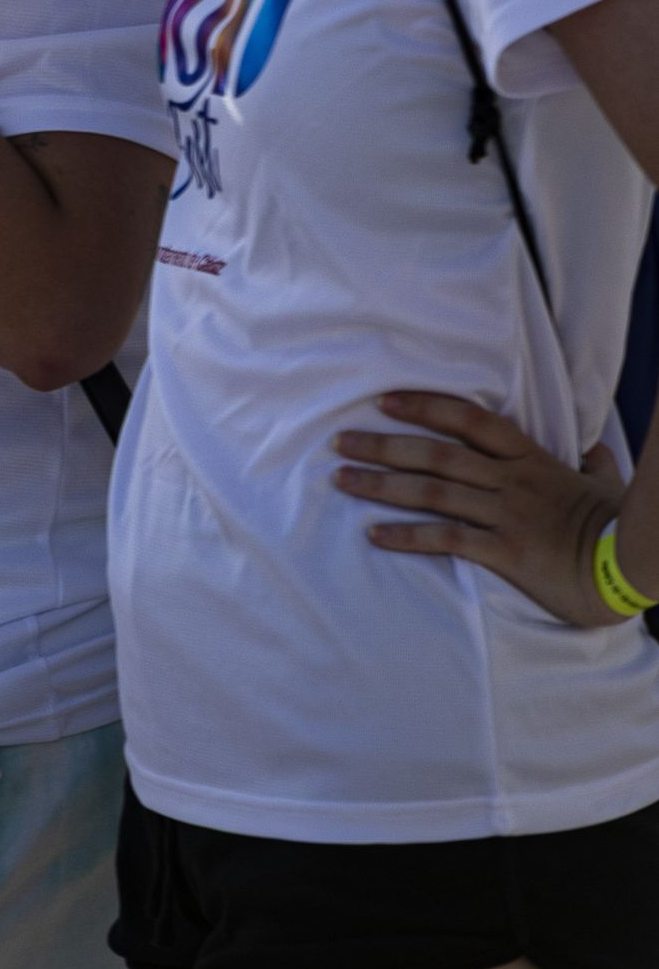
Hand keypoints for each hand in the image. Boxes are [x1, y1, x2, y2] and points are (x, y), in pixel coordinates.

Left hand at [334, 391, 635, 625]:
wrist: (637, 568)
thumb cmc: (621, 527)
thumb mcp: (606, 486)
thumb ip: (593, 465)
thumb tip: (594, 449)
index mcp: (531, 461)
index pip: (471, 421)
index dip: (426, 406)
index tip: (384, 401)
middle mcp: (513, 482)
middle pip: (437, 454)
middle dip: (383, 446)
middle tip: (339, 441)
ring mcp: (509, 515)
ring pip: (434, 492)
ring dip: (382, 486)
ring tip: (341, 481)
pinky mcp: (508, 553)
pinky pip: (449, 539)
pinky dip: (408, 536)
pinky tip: (375, 535)